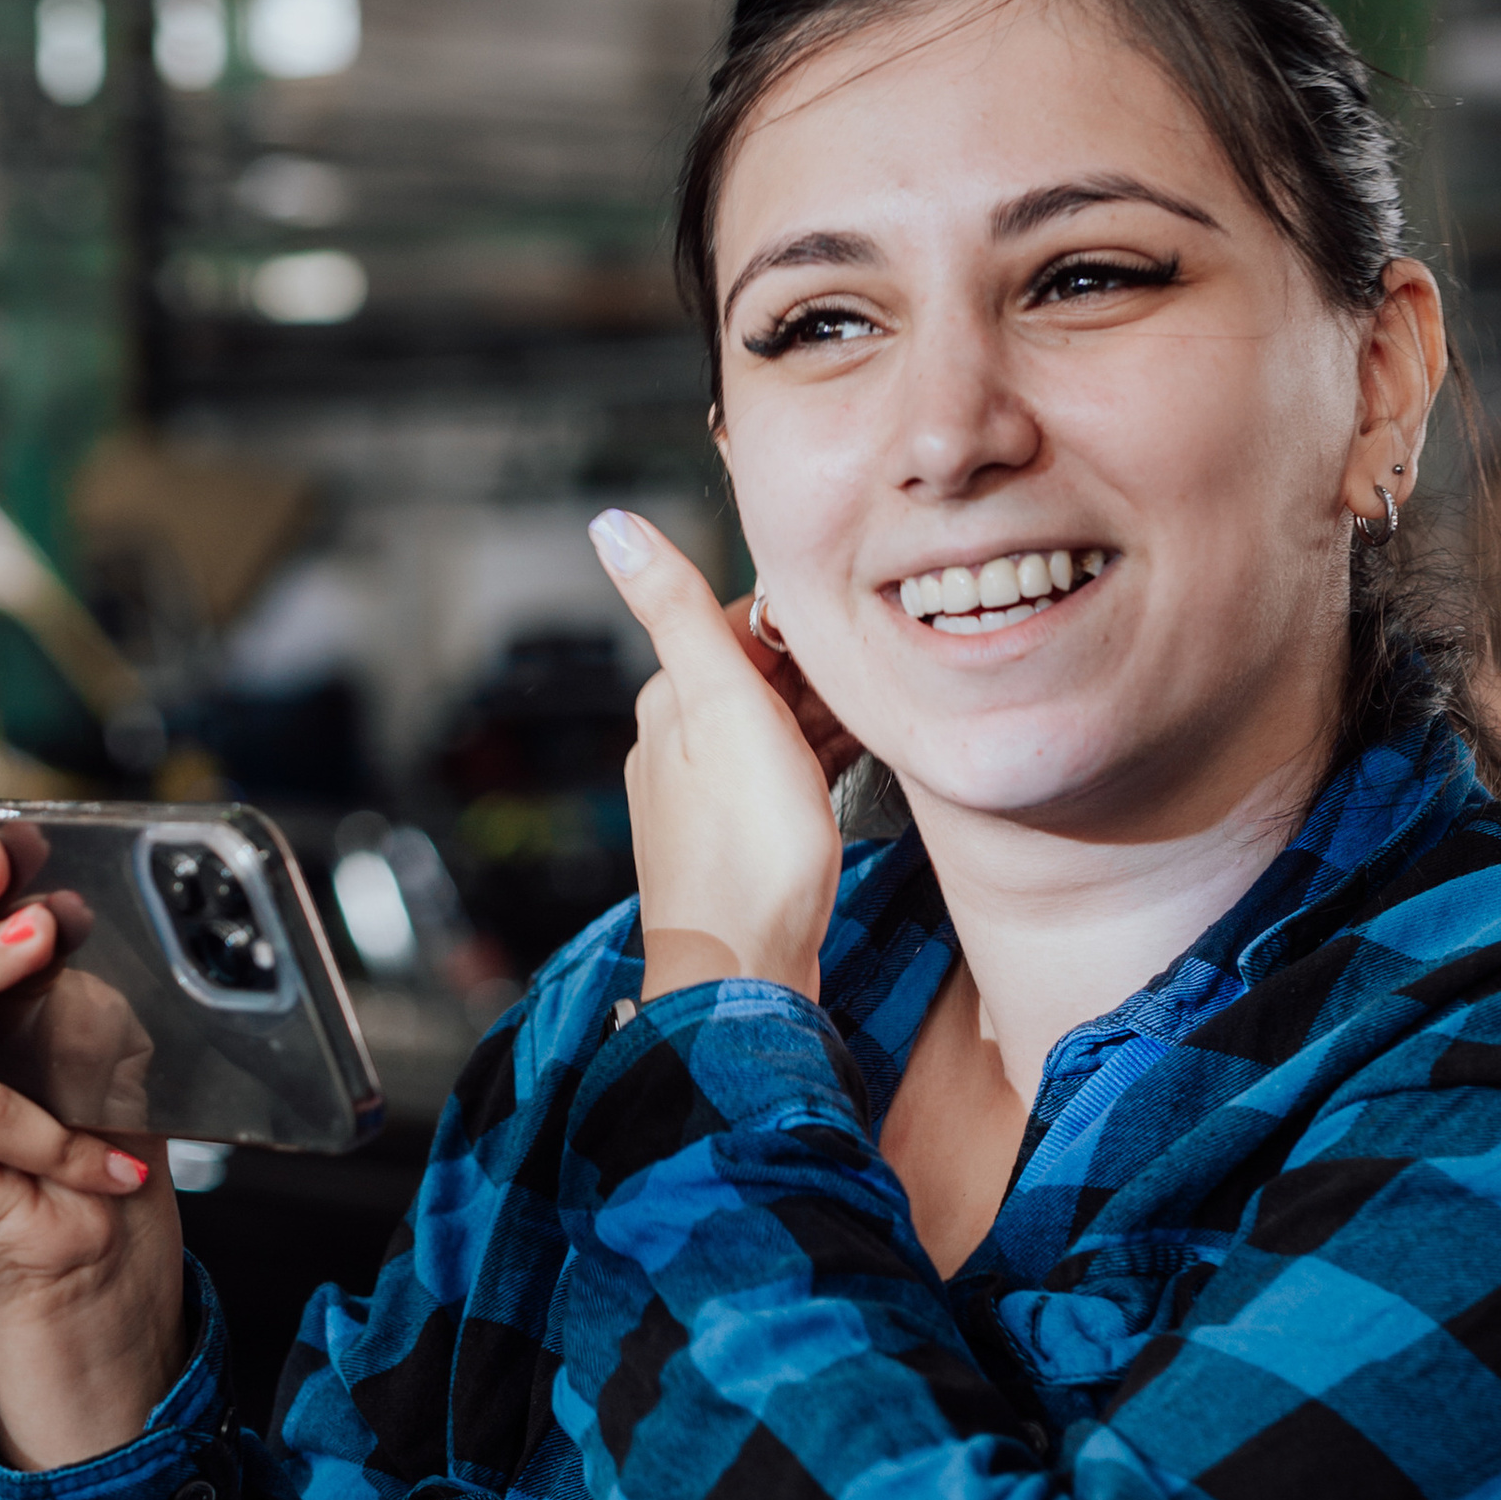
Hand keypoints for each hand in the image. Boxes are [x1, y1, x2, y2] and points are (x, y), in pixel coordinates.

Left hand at [587, 512, 850, 1002]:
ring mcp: (710, 794)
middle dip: (824, 666)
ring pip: (781, 723)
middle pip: (764, 671)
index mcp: (671, 699)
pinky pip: (791, 773)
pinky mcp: (744, 838)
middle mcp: (679, 742)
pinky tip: (865, 761)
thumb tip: (610, 527)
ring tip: (890, 714)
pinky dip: (827, 758)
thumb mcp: (722, 705)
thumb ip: (675, 611)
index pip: (741, 618)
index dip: (806, 615)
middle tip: (888, 674)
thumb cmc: (744, 849)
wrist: (746, 973)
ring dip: (832, 712)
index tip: (860, 620)